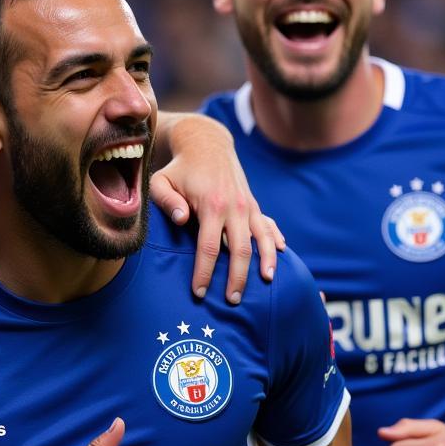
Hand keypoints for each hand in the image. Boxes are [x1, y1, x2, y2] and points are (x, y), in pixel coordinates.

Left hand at [150, 115, 283, 303]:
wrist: (207, 145)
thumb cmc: (178, 169)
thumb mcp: (162, 181)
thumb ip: (167, 202)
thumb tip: (181, 220)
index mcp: (211, 205)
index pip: (209, 248)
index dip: (204, 272)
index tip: (198, 292)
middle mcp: (235, 207)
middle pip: (240, 249)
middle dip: (237, 277)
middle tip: (233, 300)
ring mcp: (248, 206)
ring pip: (262, 239)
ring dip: (267, 262)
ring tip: (267, 282)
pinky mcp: (255, 205)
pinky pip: (269, 226)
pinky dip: (276, 241)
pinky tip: (282, 255)